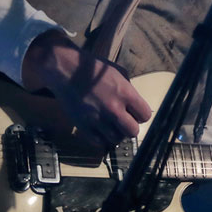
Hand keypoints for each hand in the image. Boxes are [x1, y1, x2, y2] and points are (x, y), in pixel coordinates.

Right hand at [22, 31, 151, 147]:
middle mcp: (114, 108)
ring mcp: (97, 119)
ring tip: (110, 125)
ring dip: (115, 134)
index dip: (141, 115)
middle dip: (130, 127)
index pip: (145, 115)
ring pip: (116, 139)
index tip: (135, 113)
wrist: (66, 70)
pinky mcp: (83, 126)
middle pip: (132, 131)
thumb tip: (134, 104)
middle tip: (124, 122)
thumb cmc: (93, 69)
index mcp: (125, 93)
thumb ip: (129, 90)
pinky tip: (100, 130)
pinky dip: (101, 139)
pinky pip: (98, 142)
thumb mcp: (118, 73)